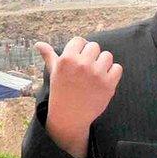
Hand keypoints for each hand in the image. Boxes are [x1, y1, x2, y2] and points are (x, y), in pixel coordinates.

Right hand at [39, 37, 121, 157]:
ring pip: (107, 56)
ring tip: (95, 74)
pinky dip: (113, 73)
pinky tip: (103, 80)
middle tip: (86, 69)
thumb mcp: (54, 73)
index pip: (79, 40)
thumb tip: (38, 44)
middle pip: (94, 46)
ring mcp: (96, 74)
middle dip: (91, 56)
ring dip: (103, 63)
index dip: (80, 49)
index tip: (79, 59)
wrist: (69, 117)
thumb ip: (49, 56)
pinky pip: (117, 68)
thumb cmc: (61, 92)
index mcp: (67, 59)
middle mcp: (82, 64)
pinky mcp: (108, 84)